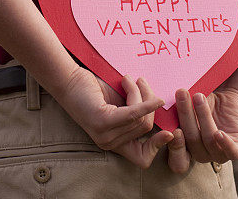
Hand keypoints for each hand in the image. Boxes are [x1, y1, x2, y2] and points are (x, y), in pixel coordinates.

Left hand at [55, 66, 172, 167]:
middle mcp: (109, 144)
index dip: (158, 147)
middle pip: (146, 127)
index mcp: (114, 144)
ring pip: (141, 117)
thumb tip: (164, 109)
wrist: (68, 79)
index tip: (170, 131)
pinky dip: (146, 104)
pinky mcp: (103, 121)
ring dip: (140, 92)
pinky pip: (133, 114)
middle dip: (148, 100)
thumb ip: (136, 112)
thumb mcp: (119, 105)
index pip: (142, 159)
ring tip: (129, 78)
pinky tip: (155, 97)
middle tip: (140, 81)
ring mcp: (105, 135)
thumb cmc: (93, 90)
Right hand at [168, 87, 237, 172]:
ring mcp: (219, 154)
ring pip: (209, 141)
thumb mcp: (185, 106)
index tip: (173, 129)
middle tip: (182, 93)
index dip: (175, 147)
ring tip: (199, 96)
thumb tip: (160, 107)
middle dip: (186, 115)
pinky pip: (231, 151)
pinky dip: (225, 143)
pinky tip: (219, 133)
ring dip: (203, 116)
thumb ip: (173, 112)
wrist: (224, 97)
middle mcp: (202, 155)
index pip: (178, 160)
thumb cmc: (199, 101)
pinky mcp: (236, 148)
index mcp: (186, 150)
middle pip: (192, 141)